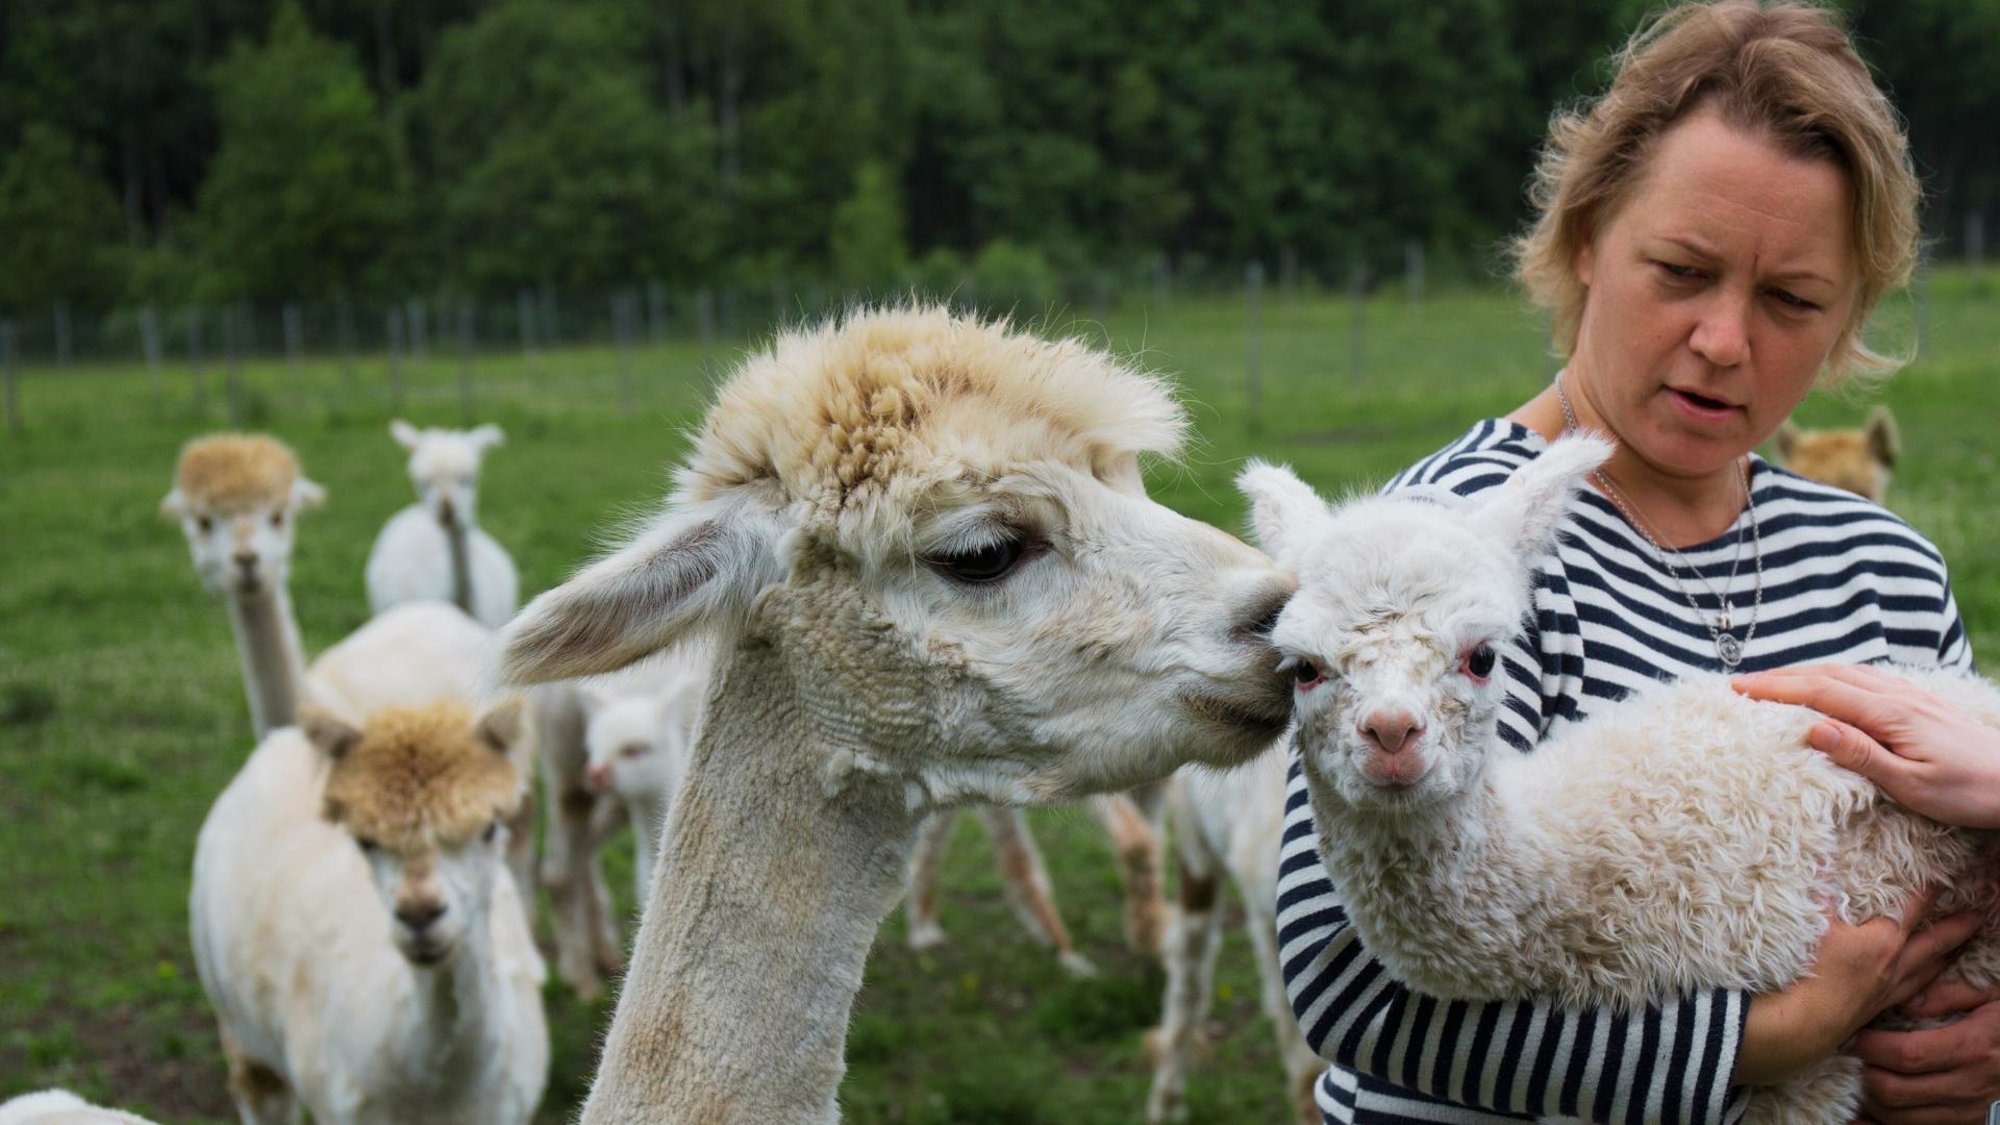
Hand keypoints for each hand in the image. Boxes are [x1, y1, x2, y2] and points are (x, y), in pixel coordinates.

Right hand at [1732, 664, 1999, 827]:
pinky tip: (1830, 684)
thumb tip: (1812, 729)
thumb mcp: (1914, 786)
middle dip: (1781, 676)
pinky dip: (1834, 676)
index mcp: (1890, 715)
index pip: (1821, 693)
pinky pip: (1867, 677)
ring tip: (1775, 681)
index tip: (1737, 688)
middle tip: (1742, 683)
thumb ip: (1862, 755)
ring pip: (1848, 672)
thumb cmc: (1971, 792)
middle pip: (1829, 674)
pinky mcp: (1922, 702)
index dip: (1776, 689)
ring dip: (1805, 672)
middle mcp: (1898, 696)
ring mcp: (1912, 695)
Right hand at [1738, 888, 1978, 1085]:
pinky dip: (1925, 984)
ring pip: (1928, 970)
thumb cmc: (1813, 970)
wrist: (1807, 1022)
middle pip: (1933, 942)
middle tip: (1978, 917)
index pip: (1912, 910)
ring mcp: (1890, 988)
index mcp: (1883, 939)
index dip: (1927, 893)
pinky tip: (1924, 984)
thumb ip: (1822, 890)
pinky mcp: (1879, 1008)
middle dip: (1956, 928)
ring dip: (1946, 957)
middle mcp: (1895, 963)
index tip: (1942, 881)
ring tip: (1960, 948)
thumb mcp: (1816, 923)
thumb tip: (1822, 860)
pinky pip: (1913, 992)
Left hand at [1852, 981, 1999, 1124]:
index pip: (1908, 1055)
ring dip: (1869, 1100)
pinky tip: (1863, 1112)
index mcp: (1974, 1049)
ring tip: (1854, 1076)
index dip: (1871, 1047)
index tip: (1851, 1035)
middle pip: (1896, 1091)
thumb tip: (1904, 1001)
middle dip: (1861, 1073)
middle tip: (1845, 1056)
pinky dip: (1883, 1124)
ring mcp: (1969, 1112)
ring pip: (1900, 1117)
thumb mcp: (1993, 996)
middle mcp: (1970, 1087)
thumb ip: (1949, 994)